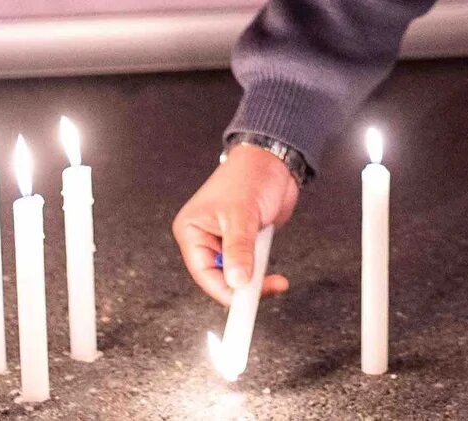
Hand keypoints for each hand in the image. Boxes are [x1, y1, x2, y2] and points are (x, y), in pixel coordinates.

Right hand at [171, 144, 298, 304]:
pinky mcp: (245, 244)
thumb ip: (239, 250)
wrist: (275, 162)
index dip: (223, 291)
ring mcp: (226, 243)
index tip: (242, 305)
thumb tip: (236, 282)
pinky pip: (251, 269)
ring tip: (273, 277)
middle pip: (220, 279)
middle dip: (243, 287)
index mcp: (192, 230)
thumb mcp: (242, 215)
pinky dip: (262, 273)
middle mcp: (205, 239)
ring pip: (237, 277)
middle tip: (265, 290)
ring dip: (256, 278)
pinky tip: (273, 273)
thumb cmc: (249, 176)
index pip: (203, 273)